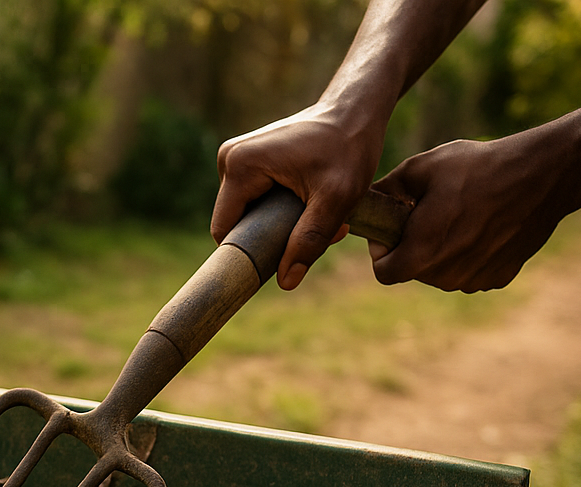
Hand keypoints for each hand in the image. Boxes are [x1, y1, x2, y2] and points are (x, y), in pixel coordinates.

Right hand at [212, 110, 385, 289]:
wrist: (355, 110)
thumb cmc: (348, 148)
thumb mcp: (335, 200)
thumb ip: (309, 241)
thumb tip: (285, 282)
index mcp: (240, 166)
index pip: (225, 230)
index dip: (249, 253)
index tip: (283, 260)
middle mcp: (229, 159)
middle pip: (237, 222)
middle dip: (271, 237)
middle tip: (315, 234)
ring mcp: (237, 158)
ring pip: (247, 213)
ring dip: (279, 225)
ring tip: (318, 215)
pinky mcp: (248, 160)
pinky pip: (255, 200)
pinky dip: (279, 210)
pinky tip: (309, 204)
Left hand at [369, 134, 571, 292]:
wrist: (543, 176)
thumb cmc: (479, 168)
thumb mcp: (423, 167)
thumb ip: (388, 189)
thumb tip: (370, 202)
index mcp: (424, 250)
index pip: (384, 273)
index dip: (382, 251)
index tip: (392, 228)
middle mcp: (448, 274)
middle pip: (414, 270)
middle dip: (412, 246)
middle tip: (427, 213)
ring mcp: (475, 279)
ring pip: (442, 273)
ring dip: (441, 251)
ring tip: (459, 215)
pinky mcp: (498, 278)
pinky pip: (469, 271)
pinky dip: (469, 254)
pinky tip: (484, 225)